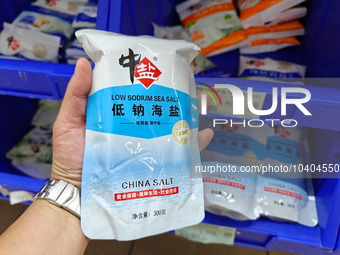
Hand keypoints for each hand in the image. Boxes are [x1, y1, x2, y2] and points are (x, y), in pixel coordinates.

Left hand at [51, 58, 213, 187]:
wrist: (78, 192)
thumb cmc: (70, 156)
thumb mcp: (68, 122)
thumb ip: (76, 95)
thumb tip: (83, 62)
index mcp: (116, 113)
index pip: (134, 92)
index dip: (146, 79)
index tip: (159, 64)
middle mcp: (134, 126)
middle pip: (156, 108)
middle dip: (172, 94)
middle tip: (186, 80)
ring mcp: (145, 145)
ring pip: (170, 127)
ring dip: (187, 116)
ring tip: (199, 103)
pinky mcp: (152, 162)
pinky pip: (176, 153)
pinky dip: (193, 145)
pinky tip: (204, 135)